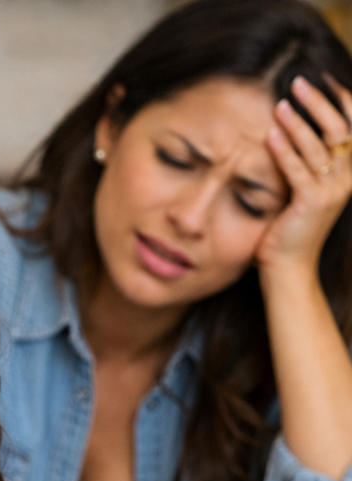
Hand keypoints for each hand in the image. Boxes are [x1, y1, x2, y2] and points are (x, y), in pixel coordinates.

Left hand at [258, 75, 351, 280]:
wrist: (288, 267)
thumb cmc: (290, 230)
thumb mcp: (305, 191)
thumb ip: (306, 165)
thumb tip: (289, 131)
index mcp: (349, 173)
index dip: (343, 100)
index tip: (323, 80)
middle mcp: (347, 179)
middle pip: (340, 128)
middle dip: (319, 102)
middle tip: (298, 82)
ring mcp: (332, 191)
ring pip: (319, 145)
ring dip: (298, 122)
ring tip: (280, 104)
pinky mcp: (311, 202)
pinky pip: (298, 168)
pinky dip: (284, 149)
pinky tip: (270, 135)